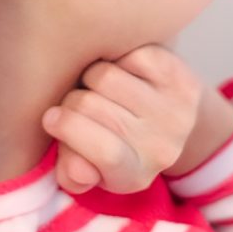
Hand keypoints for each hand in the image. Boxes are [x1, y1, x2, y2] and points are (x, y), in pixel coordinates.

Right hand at [41, 43, 205, 194]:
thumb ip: (72, 173)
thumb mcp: (87, 168)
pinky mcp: (182, 79)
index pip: (104, 152)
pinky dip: (120, 57)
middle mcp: (162, 148)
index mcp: (133, 176)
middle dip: (72, 99)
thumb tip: (76, 171)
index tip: (50, 117)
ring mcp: (176, 113)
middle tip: (79, 101)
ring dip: (93, 75)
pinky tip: (124, 71)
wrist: (165, 120)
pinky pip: (134, 56)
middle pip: (89, 105)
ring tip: (100, 86)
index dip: (68, 129)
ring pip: (106, 76)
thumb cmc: (110, 141)